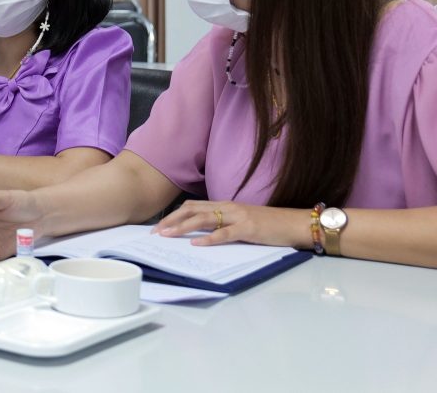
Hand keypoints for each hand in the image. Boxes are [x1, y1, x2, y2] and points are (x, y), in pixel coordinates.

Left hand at [152, 200, 309, 248]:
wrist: (294, 223)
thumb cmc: (268, 225)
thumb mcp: (240, 221)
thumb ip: (222, 223)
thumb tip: (200, 233)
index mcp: (224, 205)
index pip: (192, 206)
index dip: (173, 215)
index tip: (159, 226)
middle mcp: (227, 207)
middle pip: (192, 210)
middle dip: (171, 220)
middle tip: (155, 232)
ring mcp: (237, 217)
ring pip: (203, 219)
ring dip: (182, 227)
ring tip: (167, 235)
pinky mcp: (248, 229)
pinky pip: (224, 234)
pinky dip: (208, 239)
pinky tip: (196, 244)